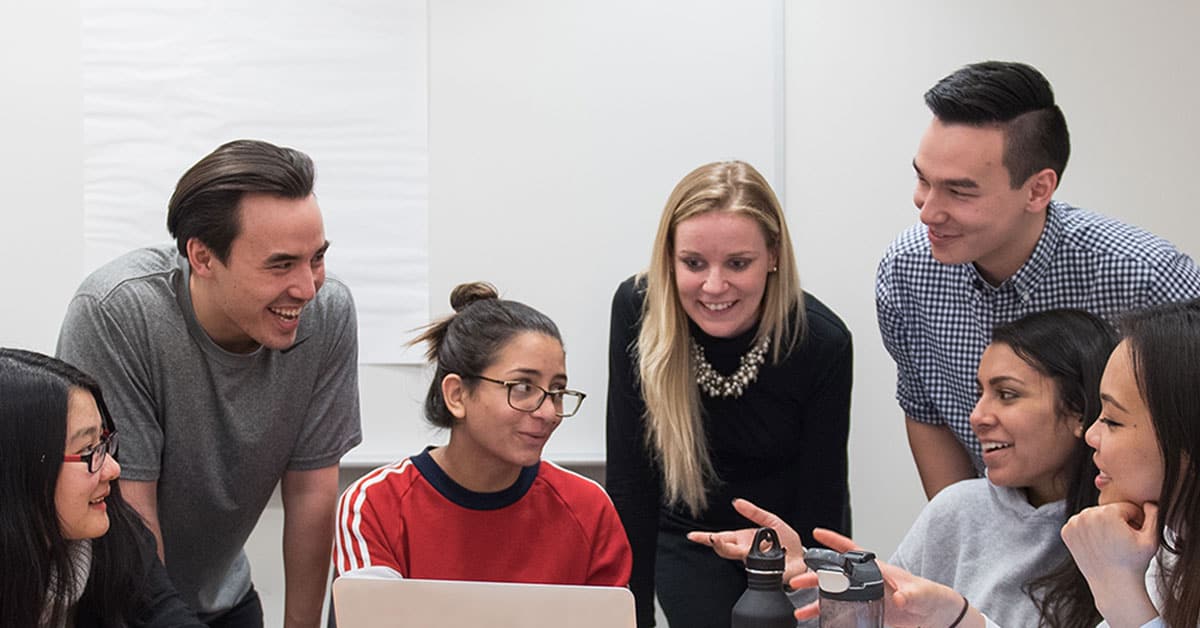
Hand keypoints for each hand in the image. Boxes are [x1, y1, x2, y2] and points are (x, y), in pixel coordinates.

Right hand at [685, 498, 806, 580]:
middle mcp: (744, 551)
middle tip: (708, 537)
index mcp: (743, 539)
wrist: (803, 559)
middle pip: (723, 548)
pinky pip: (751, 561)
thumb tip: (737, 502)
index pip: (721, 538)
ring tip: (716, 540)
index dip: (706, 538)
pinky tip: (743, 549)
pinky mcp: (762, 568)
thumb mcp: (771, 521)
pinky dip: (746, 554)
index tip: (692, 536)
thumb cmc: (787, 542)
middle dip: (714, 542)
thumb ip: (754, 512)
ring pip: (733, 555)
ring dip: (724, 547)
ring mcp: (752, 561)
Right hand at [789, 528, 981, 626]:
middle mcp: (871, 583)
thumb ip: (913, 595)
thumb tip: (900, 597)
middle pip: (837, 576)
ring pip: (836, 597)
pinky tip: (819, 621)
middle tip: (797, 581)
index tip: (818, 534)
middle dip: (815, 576)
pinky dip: (829, 617)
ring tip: (801, 608)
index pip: (855, 552)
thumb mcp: (925, 595)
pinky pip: (844, 614)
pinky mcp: (870, 614)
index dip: (836, 542)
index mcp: (881, 571)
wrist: (942, 619)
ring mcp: (868, 599)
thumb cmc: (935, 599)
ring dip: (817, 601)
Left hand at [1061, 502, 1158, 626]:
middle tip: (1122, 542)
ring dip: (1103, 525)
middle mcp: (1087, 514)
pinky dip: (1090, 532)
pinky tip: (1098, 545)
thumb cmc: (1134, 564)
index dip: (1135, 521)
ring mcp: (1074, 523)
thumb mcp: (1151, 539)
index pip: (1126, 507)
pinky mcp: (1066, 532)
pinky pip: (1082, 525)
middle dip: (1118, 522)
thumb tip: (1148, 502)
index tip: (1135, 536)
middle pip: (1109, 511)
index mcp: (1107, 512)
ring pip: (1095, 517)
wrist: (1113, 585)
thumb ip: (1154, 515)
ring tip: (1111, 544)